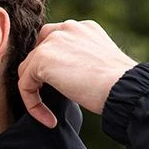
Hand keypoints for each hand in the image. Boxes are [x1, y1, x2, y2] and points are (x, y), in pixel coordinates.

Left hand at [17, 20, 136, 127]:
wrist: (123, 86)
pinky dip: (32, 105)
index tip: (62, 92)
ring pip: (28, 70)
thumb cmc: (117, 85)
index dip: (52, 68)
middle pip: (38, 52)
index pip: (55, 42)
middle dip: (39, 77)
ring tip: (49, 115)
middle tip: (48, 101)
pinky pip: (25, 84)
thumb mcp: (98, 67)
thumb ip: (79, 64)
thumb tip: (65, 79)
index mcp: (83, 29)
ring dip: (35, 94)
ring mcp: (53, 40)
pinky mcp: (41, 58)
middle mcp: (67, 28)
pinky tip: (50, 120)